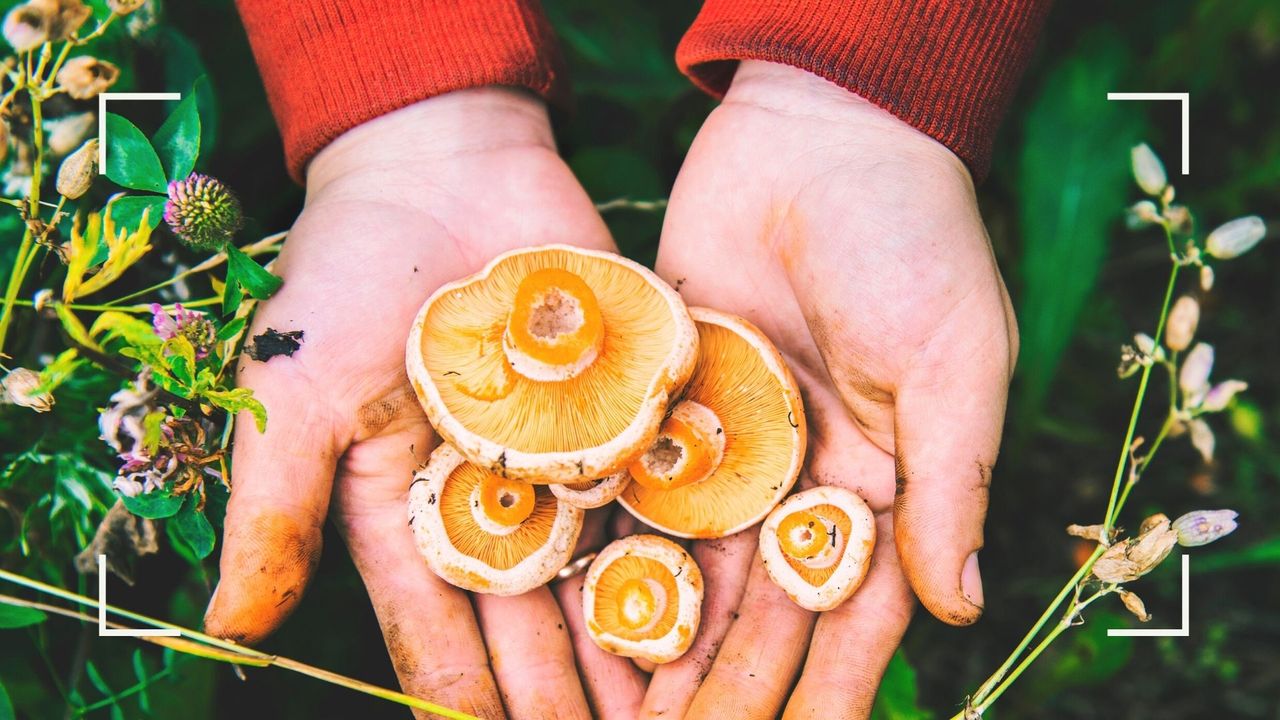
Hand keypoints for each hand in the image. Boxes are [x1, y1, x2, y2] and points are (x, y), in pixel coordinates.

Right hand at [202, 88, 646, 718]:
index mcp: (409, 514)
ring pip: (602, 575)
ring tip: (673, 705)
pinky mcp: (627, 411)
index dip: (468, 697)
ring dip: (635, 642)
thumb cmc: (348, 274)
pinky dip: (686, 548)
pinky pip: (659, 490)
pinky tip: (722, 602)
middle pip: (531, 623)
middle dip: (564, 693)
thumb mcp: (296, 392)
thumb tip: (225, 631)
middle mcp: (494, 505)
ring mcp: (566, 462)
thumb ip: (273, 508)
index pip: (438, 632)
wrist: (443, 165)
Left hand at [641, 61, 1017, 718]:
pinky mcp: (662, 403)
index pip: (849, 610)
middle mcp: (797, 480)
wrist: (818, 135)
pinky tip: (565, 610)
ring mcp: (725, 447)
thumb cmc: (912, 238)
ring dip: (648, 637)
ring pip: (684, 565)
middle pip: (756, 607)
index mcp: (879, 482)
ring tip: (606, 708)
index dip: (824, 688)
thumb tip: (958, 610)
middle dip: (719, 684)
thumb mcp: (954, 360)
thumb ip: (949, 484)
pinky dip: (600, 548)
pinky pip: (628, 488)